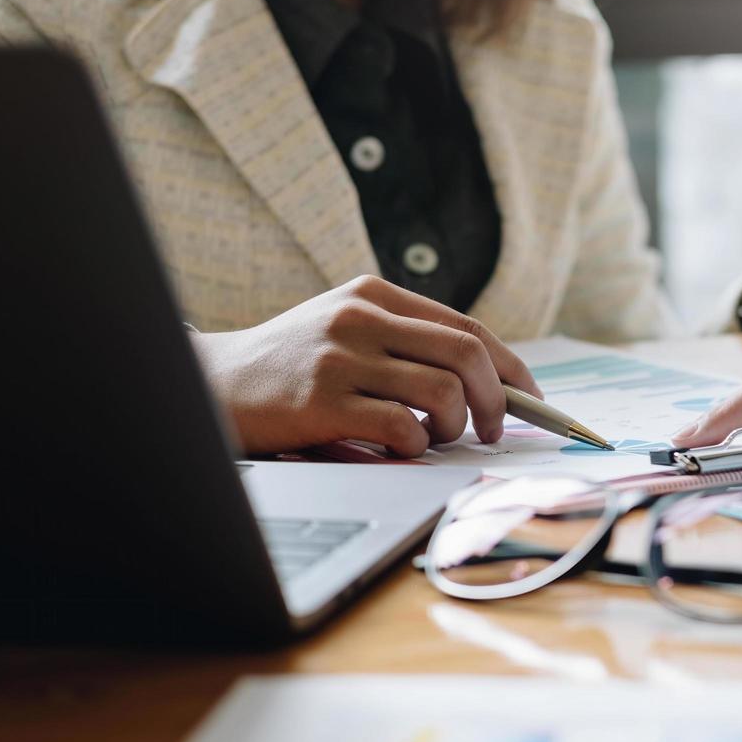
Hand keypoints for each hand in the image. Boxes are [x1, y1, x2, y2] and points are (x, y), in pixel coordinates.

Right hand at [191, 275, 539, 456]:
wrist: (211, 383)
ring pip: (443, 392)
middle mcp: (361, 318)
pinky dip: (416, 446)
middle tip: (494, 429)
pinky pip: (402, 428)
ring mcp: (341, 358)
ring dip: (455, 426)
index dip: (511, 368)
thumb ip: (406, 340)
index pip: (468, 329)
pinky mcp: (323, 401)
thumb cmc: (290, 365)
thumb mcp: (345, 329)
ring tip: (436, 438)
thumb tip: (488, 380)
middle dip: (498, 400)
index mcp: (374, 294)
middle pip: (468, 355)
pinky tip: (400, 447)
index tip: (530, 399)